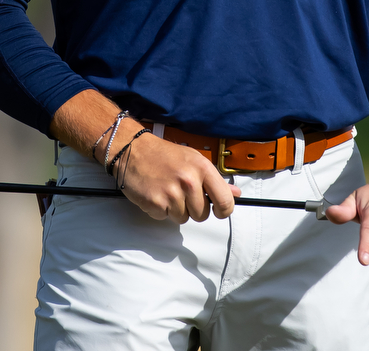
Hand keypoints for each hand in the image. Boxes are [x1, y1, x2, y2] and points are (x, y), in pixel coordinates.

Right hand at [49, 90, 237, 222]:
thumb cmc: (164, 155)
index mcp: (202, 168)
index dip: (223, 211)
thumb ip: (215, 180)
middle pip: (203, 214)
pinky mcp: (155, 203)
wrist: (132, 150)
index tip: (219, 211)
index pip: (225, 201)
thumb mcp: (193, 160)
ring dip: (176, 209)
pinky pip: (165, 218)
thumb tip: (235, 194)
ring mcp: (172, 193)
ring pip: (184, 218)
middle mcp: (189, 181)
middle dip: (193, 209)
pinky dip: (160, 210)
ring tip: (167, 191)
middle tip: (181, 193)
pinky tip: (156, 194)